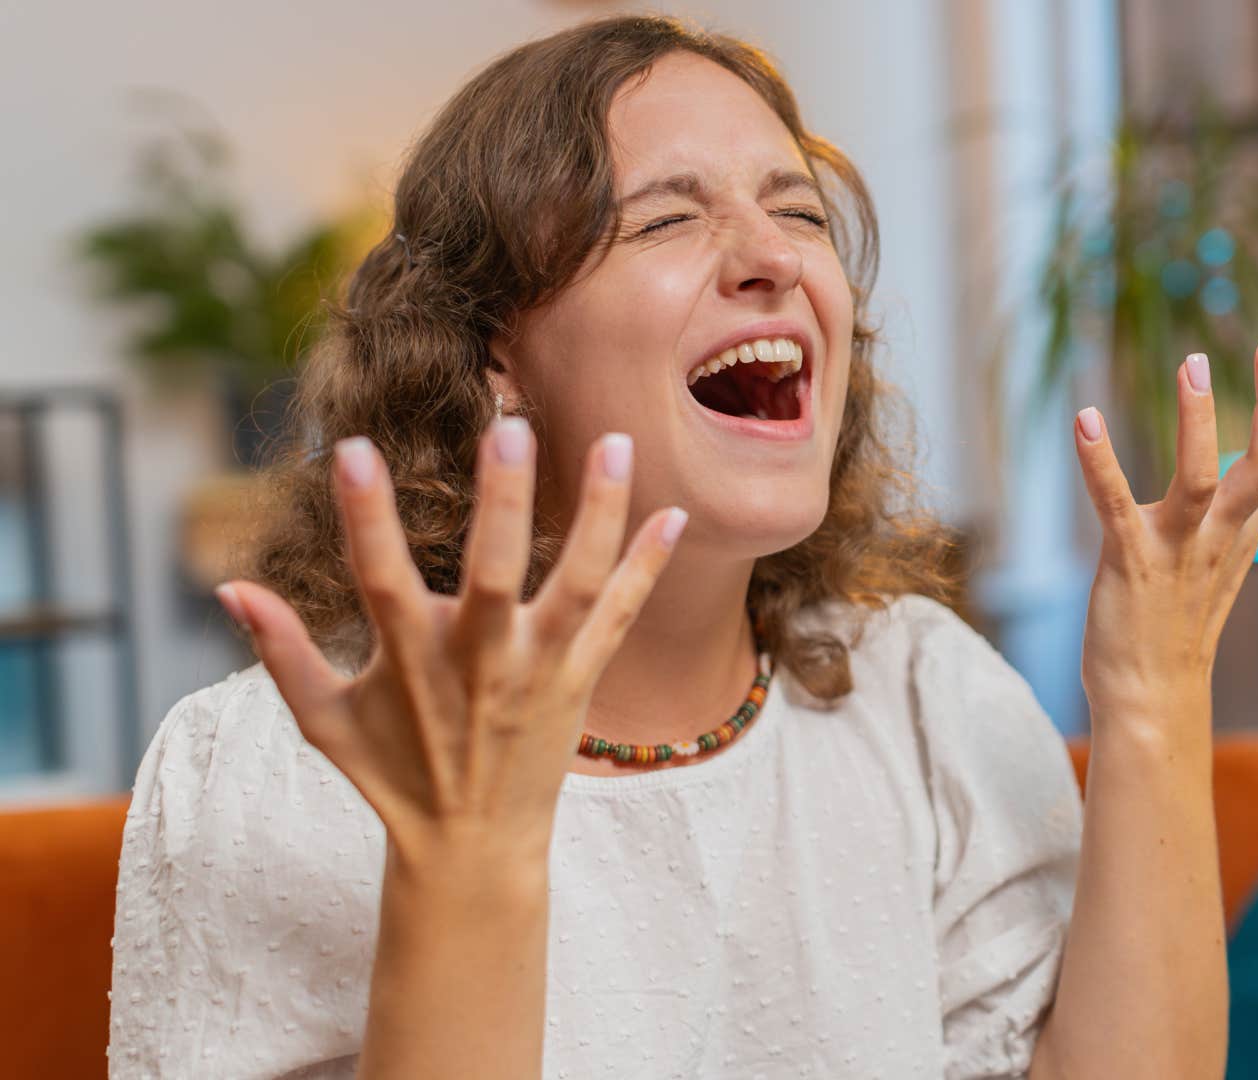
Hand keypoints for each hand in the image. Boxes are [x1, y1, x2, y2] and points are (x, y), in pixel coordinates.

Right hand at [213, 418, 686, 860]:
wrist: (473, 849)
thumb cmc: (393, 775)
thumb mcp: (324, 720)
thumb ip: (281, 650)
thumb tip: (227, 586)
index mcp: (410, 661)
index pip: (378, 579)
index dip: (364, 517)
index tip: (349, 449)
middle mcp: (481, 662)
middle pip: (493, 574)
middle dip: (502, 503)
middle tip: (510, 427)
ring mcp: (540, 670)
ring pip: (577, 585)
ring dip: (600, 514)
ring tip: (614, 442)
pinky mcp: (583, 680)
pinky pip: (623, 616)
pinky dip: (649, 566)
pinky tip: (675, 514)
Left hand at [1072, 334, 1257, 723]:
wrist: (1149, 699)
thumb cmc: (1177, 627)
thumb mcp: (1221, 564)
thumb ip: (1240, 517)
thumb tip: (1255, 472)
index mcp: (1241, 534)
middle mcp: (1219, 538)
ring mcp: (1176, 550)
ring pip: (1202, 479)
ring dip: (1198, 419)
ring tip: (1193, 363)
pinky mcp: (1129, 561)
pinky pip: (1115, 503)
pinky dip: (1099, 460)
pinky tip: (1084, 419)